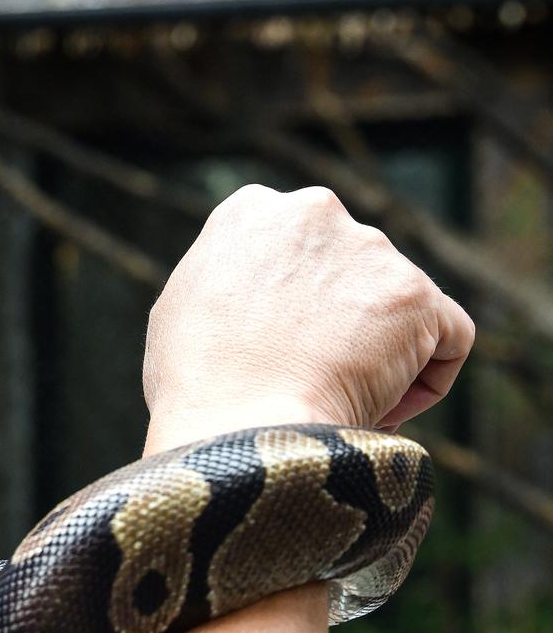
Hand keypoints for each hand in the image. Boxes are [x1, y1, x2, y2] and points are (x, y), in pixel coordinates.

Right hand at [142, 184, 472, 453]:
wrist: (239, 422)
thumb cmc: (196, 382)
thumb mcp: (184, 306)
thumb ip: (228, 281)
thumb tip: (252, 299)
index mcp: (251, 211)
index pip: (297, 243)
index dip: (293, 299)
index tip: (283, 343)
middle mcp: (314, 211)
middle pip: (351, 268)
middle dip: (342, 318)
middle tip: (314, 373)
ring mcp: (371, 249)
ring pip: (398, 305)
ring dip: (382, 351)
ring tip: (341, 401)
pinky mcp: (417, 295)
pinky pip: (449, 336)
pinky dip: (430, 375)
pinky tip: (386, 409)